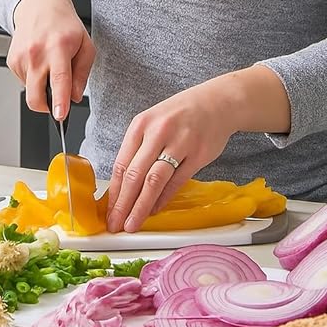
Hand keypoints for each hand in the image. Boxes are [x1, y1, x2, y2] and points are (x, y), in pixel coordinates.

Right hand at [7, 0, 94, 120]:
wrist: (39, 6)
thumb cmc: (64, 26)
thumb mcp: (85, 45)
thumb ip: (83, 73)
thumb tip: (74, 97)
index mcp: (58, 47)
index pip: (59, 79)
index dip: (59, 101)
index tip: (60, 116)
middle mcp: (37, 52)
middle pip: (35, 95)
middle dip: (46, 107)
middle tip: (57, 103)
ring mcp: (21, 57)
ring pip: (30, 91)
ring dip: (41, 87)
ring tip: (49, 66)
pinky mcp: (11, 61)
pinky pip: (24, 82)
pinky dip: (33, 79)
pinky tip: (39, 62)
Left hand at [105, 66, 290, 232]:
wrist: (217, 102)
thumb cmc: (181, 114)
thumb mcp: (153, 122)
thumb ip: (138, 149)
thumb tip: (123, 186)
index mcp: (141, 124)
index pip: (122, 164)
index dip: (114, 192)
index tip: (108, 210)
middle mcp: (158, 132)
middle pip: (135, 175)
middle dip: (123, 204)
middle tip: (116, 224)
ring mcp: (179, 143)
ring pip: (155, 181)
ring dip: (141, 206)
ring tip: (133, 223)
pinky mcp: (199, 154)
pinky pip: (177, 181)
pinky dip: (164, 198)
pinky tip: (155, 210)